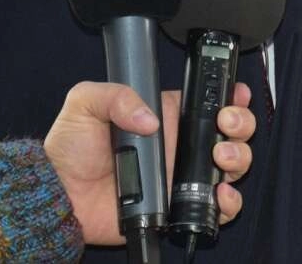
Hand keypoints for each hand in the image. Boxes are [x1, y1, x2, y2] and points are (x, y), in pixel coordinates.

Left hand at [43, 81, 254, 245]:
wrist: (61, 195)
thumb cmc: (71, 149)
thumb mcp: (86, 102)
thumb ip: (117, 96)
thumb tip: (150, 118)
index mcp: (164, 116)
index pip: (207, 102)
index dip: (229, 97)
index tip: (235, 95)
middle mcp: (180, 145)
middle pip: (230, 131)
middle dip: (241, 124)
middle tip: (227, 124)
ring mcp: (182, 176)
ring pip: (231, 165)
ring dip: (238, 157)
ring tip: (221, 157)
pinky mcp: (179, 207)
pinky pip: (217, 207)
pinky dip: (228, 202)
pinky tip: (220, 193)